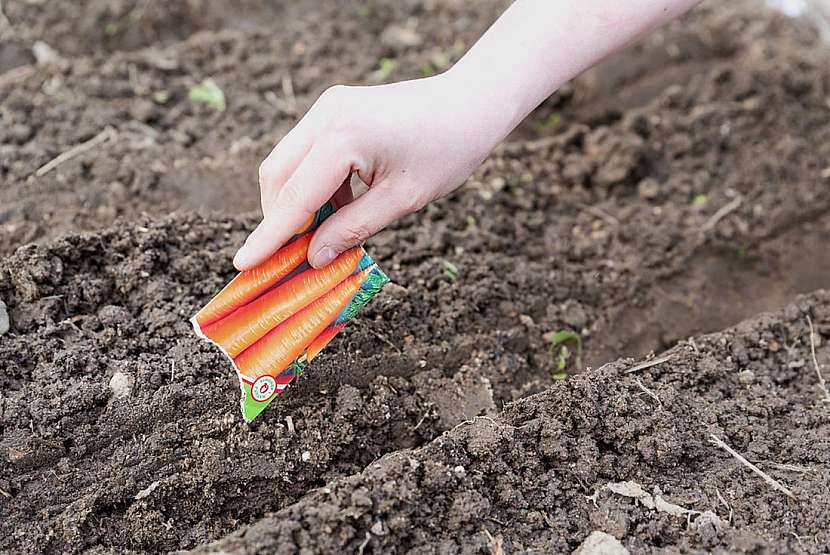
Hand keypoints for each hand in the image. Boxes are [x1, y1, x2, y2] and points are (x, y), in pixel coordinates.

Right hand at [233, 73, 508, 269]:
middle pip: (277, 174)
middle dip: (277, 219)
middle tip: (288, 258)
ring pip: (287, 162)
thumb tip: (312, 258)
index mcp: (346, 136)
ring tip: (319, 237)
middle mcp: (327, 114)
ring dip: (294, 203)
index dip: (269, 235)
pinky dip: (310, 184)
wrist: (470, 102)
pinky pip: (306, 151)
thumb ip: (352, 229)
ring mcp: (328, 106)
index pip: (295, 196)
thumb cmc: (447, 151)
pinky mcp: (334, 107)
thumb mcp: (402, 200)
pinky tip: (335, 209)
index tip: (243, 264)